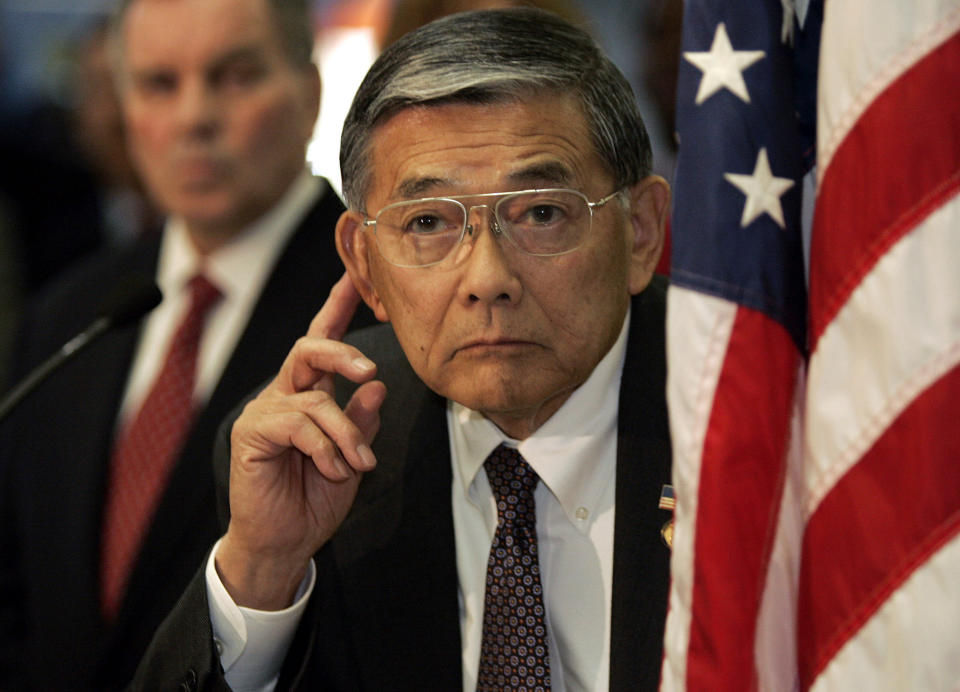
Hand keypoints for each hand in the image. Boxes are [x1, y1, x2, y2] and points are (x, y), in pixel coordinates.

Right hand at [216, 274, 386, 608]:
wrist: (284, 543)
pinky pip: (298, 424)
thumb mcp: (353, 457)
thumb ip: (362, 422)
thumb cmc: (316, 499)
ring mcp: (266, 412)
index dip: (335, 307)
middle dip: (342, 351)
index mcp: (310, 394)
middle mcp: (286, 395)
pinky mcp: (251, 433)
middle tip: (371, 368)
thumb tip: (376, 385)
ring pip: (314, 397)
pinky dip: (325, 448)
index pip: (321, 342)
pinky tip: (333, 470)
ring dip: (346, 433)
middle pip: (309, 348)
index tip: (352, 275)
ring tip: (359, 464)